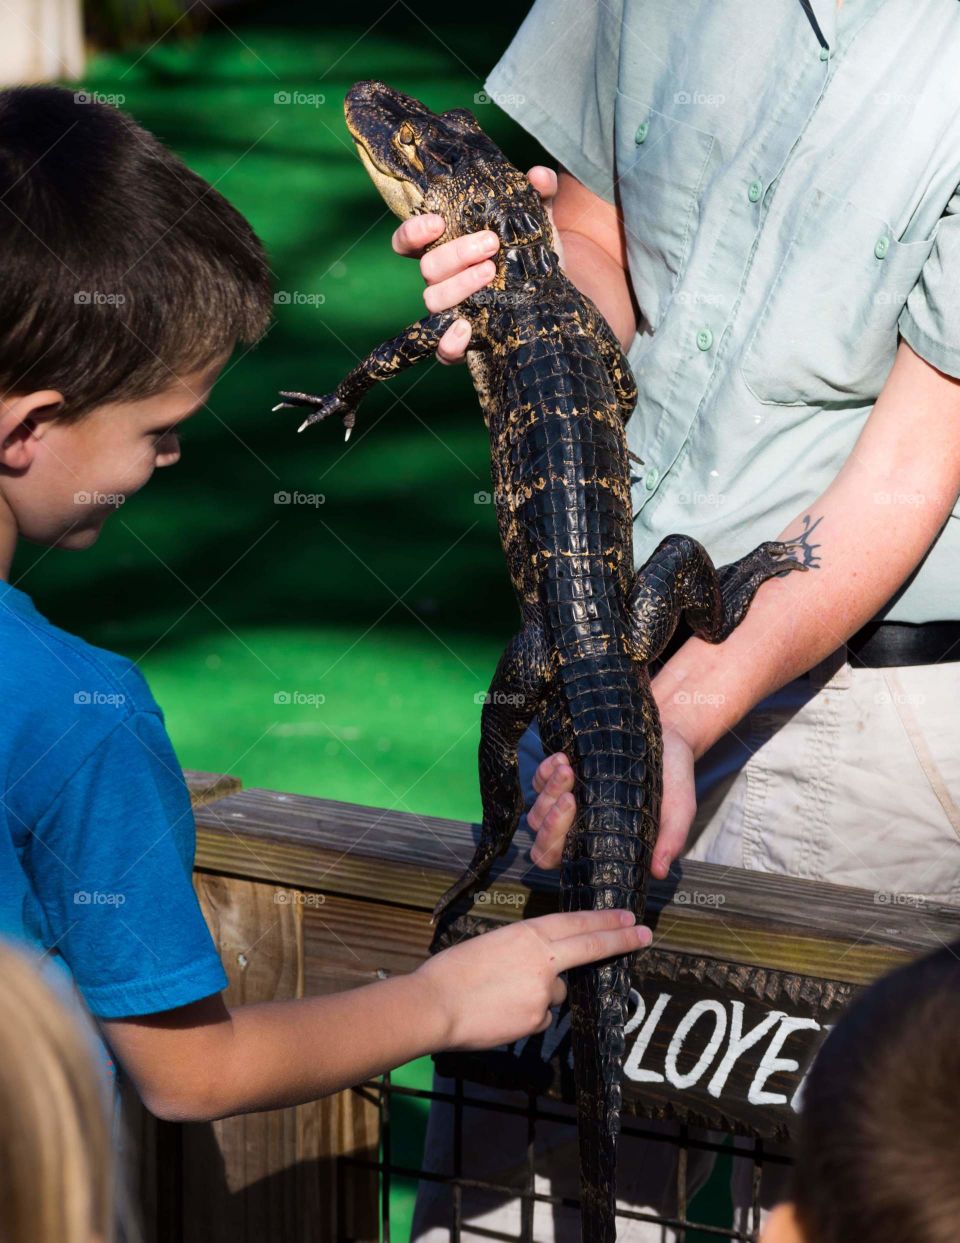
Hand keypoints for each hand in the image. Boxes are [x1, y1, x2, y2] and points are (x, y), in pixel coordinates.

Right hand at [391, 165, 561, 363]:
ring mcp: (451, 313)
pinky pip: (443, 352)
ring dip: (459, 286)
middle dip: (457, 253)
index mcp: (448, 251)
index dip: (413, 232)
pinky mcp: (465, 346)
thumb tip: (538, 176)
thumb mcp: (537, 225)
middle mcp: (443, 282)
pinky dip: (450, 342)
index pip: (410, 243)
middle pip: (428, 267)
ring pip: (433, 300)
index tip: (437, 222)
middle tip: (490, 244)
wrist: (555, 303)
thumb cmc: (532, 258)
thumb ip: (538, 196)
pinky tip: (468, 328)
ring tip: (492, 272)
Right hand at [416, 908, 651, 1050]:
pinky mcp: (537, 1020)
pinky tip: (500, 1015)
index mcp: (527, 933)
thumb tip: (538, 965)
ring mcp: (543, 992)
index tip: (628, 917)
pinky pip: (541, 1018)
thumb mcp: (491, 944)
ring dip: (540, 994)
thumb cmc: (452, 970)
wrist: (436, 1005)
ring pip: (557, 993)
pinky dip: (526, 1016)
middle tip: (645, 933)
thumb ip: (522, 951)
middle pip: (591, 945)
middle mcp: (543, 959)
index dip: (605, 920)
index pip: (577, 923)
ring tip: (501, 996)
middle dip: (620, 938)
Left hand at [525, 726, 698, 879]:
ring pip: (536, 811)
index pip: (563, 859)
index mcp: (601, 843)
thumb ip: (670, 839)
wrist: (670, 737)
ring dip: (548, 792)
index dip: (556, 845)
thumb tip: (658, 871)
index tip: (575, 817)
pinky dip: (544, 772)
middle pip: (542, 839)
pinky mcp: (562, 776)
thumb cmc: (673, 778)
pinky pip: (537, 781)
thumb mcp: (679, 810)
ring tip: (568, 769)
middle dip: (549, 821)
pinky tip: (562, 759)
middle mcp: (580, 827)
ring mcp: (567, 801)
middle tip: (569, 797)